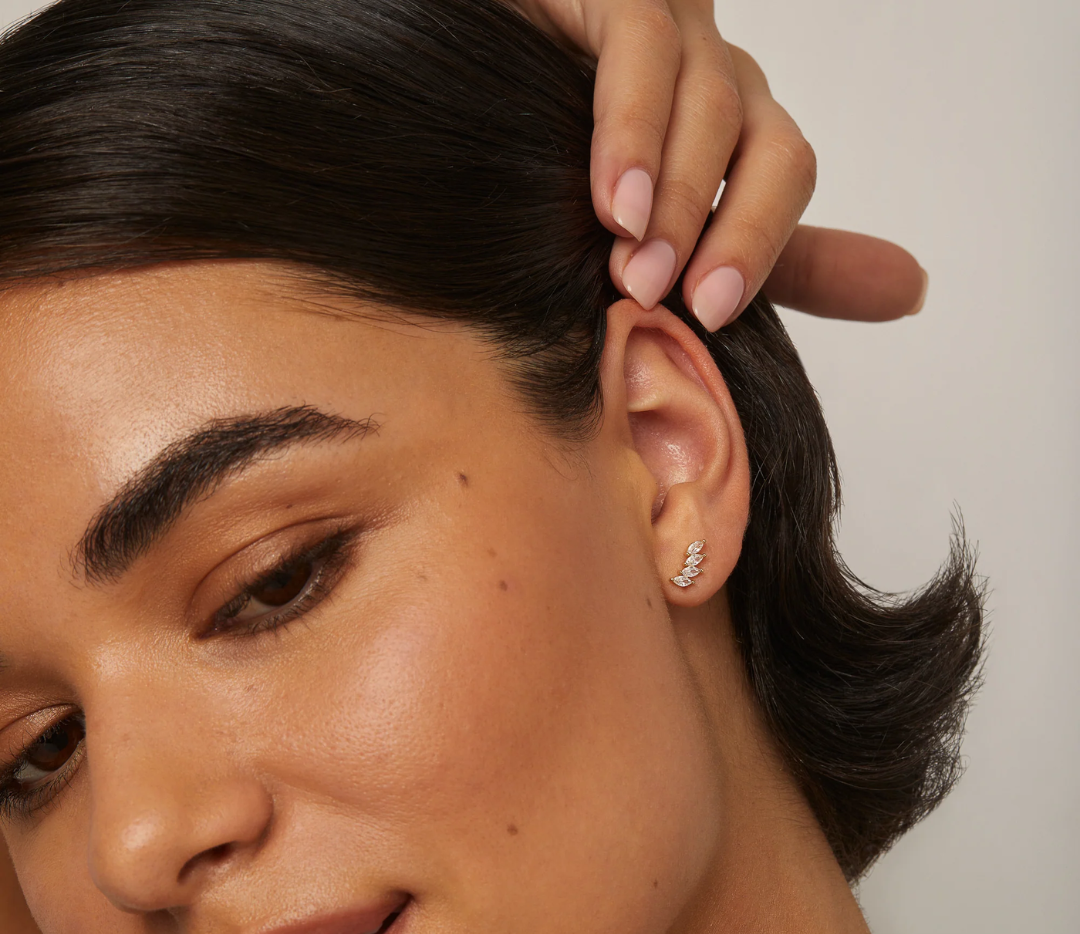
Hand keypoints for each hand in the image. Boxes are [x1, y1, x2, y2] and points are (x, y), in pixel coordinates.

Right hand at [508, 0, 927, 327]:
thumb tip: (914, 292)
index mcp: (736, 131)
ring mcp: (669, 29)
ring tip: (634, 271)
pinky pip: (641, 48)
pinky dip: (631, 130)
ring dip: (677, 194)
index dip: (761, 243)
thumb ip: (789, 262)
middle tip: (668, 303)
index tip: (712, 318)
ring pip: (711, 100)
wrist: (469, 101)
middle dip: (729, 230)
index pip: (786, 175)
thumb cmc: (559, 173)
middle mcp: (716, 75)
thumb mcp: (681, 232)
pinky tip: (613, 200)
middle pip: (768, 141)